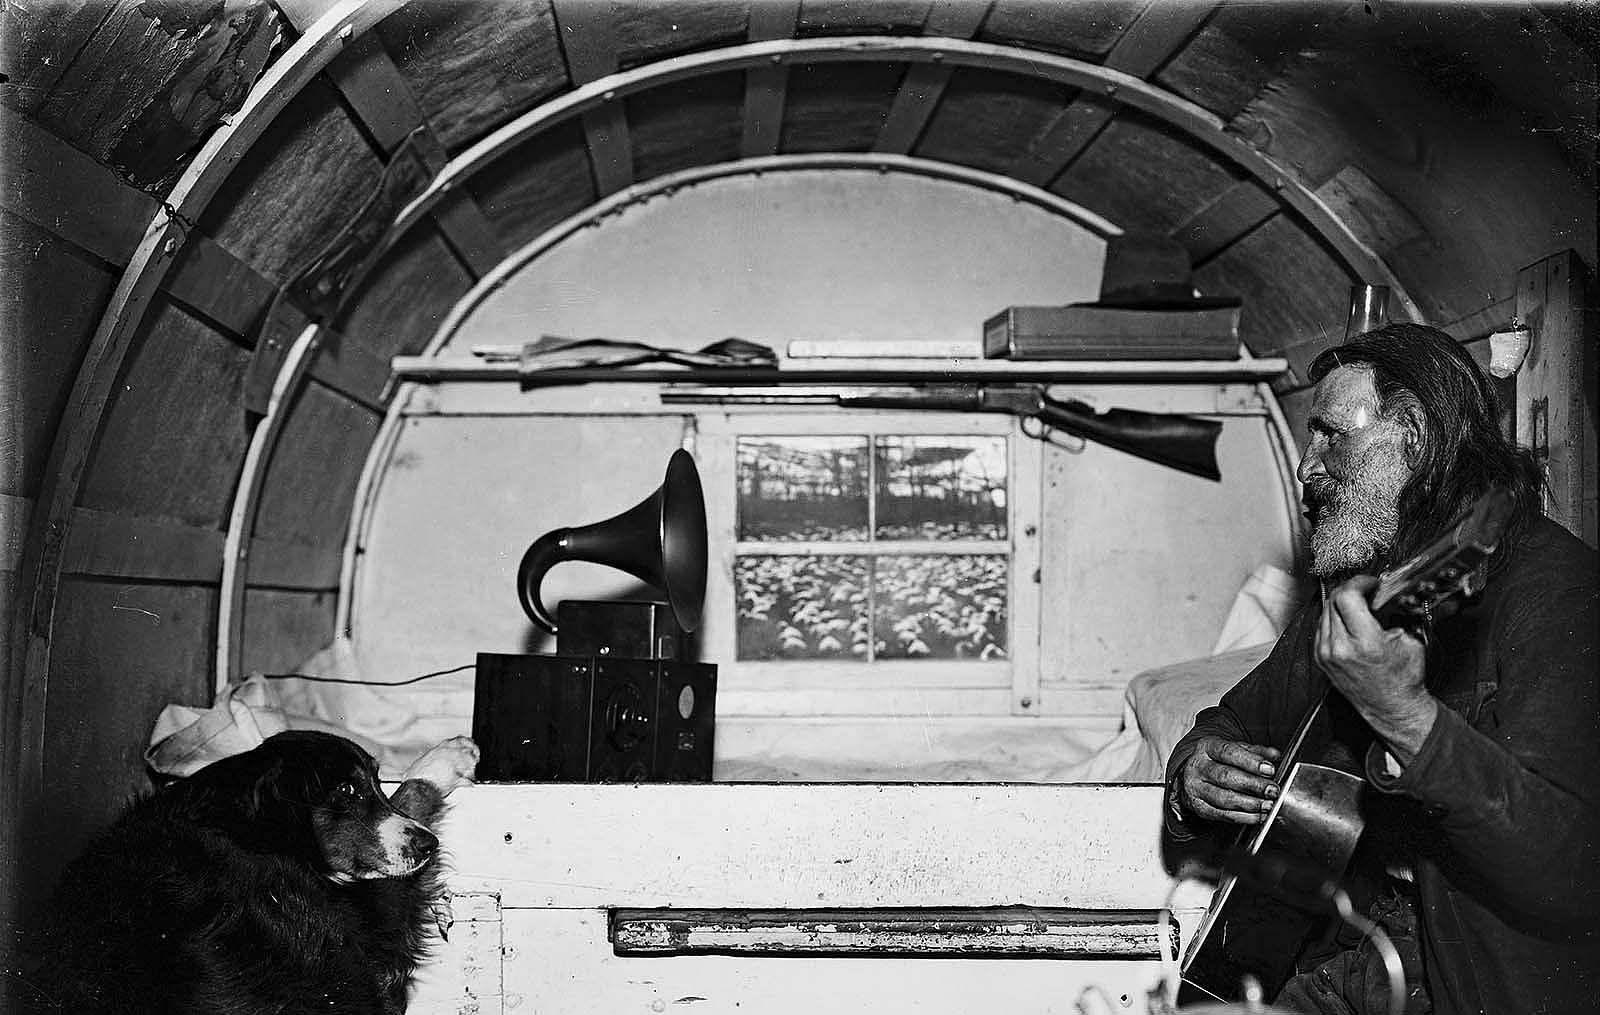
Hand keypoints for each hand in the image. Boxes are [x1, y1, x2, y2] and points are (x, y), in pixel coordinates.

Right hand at [1175, 736, 1281, 824]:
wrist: (1194, 775)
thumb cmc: (1218, 761)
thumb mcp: (1235, 750)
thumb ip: (1256, 752)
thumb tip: (1274, 755)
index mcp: (1207, 747)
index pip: (1228, 752)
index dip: (1250, 762)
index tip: (1270, 769)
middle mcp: (1198, 766)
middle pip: (1225, 776)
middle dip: (1253, 785)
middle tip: (1272, 791)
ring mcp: (1195, 787)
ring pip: (1223, 798)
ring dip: (1250, 804)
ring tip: (1268, 805)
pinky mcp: (1198, 806)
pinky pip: (1222, 815)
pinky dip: (1243, 817)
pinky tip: (1258, 816)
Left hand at [1318, 575, 1438, 762]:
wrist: (1393, 709)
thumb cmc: (1404, 679)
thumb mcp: (1411, 641)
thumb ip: (1397, 613)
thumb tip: (1389, 591)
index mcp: (1365, 643)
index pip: (1347, 596)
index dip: (1359, 583)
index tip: (1370, 584)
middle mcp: (1340, 648)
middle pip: (1333, 600)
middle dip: (1351, 590)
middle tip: (1367, 592)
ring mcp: (1326, 654)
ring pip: (1324, 611)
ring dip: (1341, 604)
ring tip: (1360, 608)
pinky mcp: (1320, 659)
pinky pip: (1321, 627)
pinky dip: (1334, 619)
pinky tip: (1349, 623)